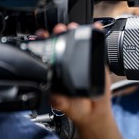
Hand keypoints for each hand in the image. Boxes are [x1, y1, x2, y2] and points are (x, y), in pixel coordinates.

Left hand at [47, 22, 126, 138]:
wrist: (95, 112)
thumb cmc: (76, 107)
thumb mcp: (64, 105)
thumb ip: (59, 102)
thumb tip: (54, 97)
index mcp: (55, 70)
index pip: (48, 51)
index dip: (44, 42)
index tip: (43, 35)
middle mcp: (67, 62)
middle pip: (61, 42)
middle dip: (59, 32)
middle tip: (59, 29)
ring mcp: (81, 59)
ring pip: (77, 41)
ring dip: (75, 30)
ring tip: (73, 26)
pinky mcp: (96, 59)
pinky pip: (95, 45)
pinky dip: (96, 33)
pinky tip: (96, 27)